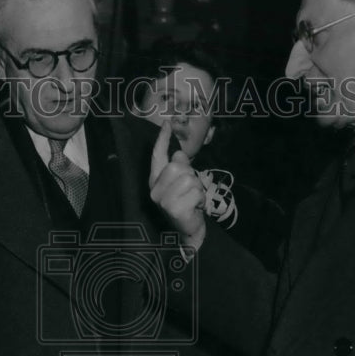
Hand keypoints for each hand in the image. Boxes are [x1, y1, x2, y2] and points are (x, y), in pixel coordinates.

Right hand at [149, 121, 206, 250]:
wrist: (188, 231)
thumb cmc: (185, 205)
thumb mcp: (182, 183)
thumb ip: (179, 167)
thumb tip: (179, 153)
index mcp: (155, 181)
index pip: (157, 156)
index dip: (162, 139)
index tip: (167, 123)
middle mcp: (154, 190)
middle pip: (177, 166)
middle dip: (190, 175)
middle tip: (190, 190)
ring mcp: (162, 200)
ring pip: (188, 178)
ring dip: (197, 188)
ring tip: (192, 199)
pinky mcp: (174, 209)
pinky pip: (195, 192)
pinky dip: (200, 198)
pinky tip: (195, 207)